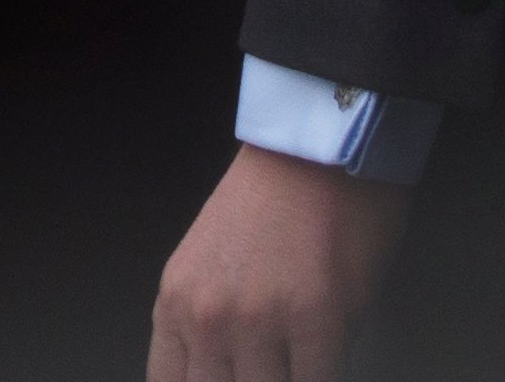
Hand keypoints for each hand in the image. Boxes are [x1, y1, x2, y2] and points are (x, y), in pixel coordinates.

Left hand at [151, 146, 409, 381]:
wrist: (316, 146)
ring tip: (298, 351)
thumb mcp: (207, 266)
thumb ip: (206, 328)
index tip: (228, 377)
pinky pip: (317, 380)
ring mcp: (261, 321)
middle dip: (247, 381)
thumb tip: (225, 376)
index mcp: (176, 303)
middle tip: (268, 362)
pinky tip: (327, 346)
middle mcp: (209, 317)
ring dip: (287, 375)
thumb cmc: (268, 200)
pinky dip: (322, 370)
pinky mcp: (316, 319)